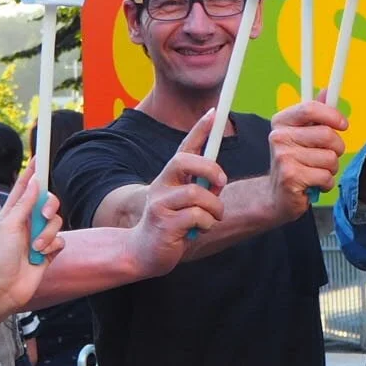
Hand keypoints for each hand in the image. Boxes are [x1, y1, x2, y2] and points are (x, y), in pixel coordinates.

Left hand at [0, 167, 65, 311]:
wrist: (4, 288)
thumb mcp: (9, 225)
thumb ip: (25, 203)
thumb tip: (35, 181)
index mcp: (14, 212)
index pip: (26, 187)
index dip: (33, 172)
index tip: (40, 157)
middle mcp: (28, 221)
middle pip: (48, 202)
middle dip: (49, 207)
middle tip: (44, 214)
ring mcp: (39, 236)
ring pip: (57, 222)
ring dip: (48, 234)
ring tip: (36, 247)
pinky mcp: (49, 250)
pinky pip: (61, 240)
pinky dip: (53, 247)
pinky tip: (43, 256)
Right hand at [131, 113, 228, 274]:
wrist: (144, 252)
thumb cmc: (172, 225)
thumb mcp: (188, 203)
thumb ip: (203, 188)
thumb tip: (219, 178)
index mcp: (170, 177)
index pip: (185, 147)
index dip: (200, 129)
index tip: (214, 112)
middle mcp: (162, 185)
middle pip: (184, 161)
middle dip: (209, 168)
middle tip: (220, 182)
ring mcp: (160, 203)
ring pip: (197, 194)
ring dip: (214, 208)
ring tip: (212, 218)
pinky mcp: (165, 223)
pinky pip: (197, 217)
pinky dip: (206, 224)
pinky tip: (197, 231)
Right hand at [267, 98, 347, 216]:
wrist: (276, 196)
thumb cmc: (294, 162)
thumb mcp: (303, 134)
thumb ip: (316, 114)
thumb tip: (327, 91)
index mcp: (282, 121)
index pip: (310, 108)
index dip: (332, 115)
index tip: (343, 125)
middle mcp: (279, 137)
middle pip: (326, 134)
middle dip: (336, 148)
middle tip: (327, 156)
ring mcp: (283, 157)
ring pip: (330, 158)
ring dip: (331, 169)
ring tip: (316, 171)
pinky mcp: (290, 178)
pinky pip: (326, 177)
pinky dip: (326, 183)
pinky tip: (313, 184)